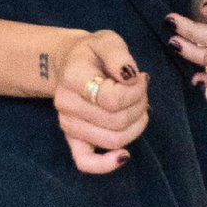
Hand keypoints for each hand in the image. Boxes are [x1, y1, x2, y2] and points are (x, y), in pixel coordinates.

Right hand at [44, 26, 150, 175]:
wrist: (71, 63)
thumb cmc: (93, 53)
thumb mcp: (108, 41)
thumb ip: (119, 55)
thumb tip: (130, 77)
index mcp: (72, 77)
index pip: (112, 99)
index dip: (136, 91)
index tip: (139, 78)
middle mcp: (66, 104)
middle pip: (116, 122)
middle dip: (139, 107)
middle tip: (140, 91)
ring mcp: (67, 124)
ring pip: (112, 141)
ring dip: (135, 126)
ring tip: (136, 107)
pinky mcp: (72, 139)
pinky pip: (85, 162)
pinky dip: (106, 165)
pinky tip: (124, 156)